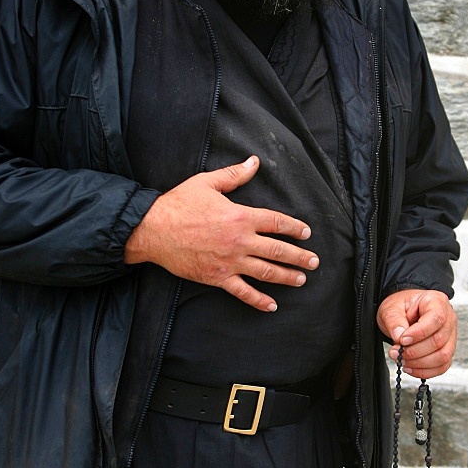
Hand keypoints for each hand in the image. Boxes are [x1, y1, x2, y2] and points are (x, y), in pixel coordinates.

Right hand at [125, 155, 318, 310]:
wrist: (153, 230)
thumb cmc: (179, 204)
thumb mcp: (208, 182)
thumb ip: (235, 174)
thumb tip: (254, 161)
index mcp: (241, 216)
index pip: (276, 222)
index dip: (294, 228)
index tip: (306, 233)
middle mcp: (240, 240)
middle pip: (278, 250)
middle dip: (299, 257)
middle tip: (314, 262)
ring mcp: (230, 262)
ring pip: (266, 272)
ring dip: (287, 277)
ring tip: (302, 280)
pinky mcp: (217, 277)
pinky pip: (242, 292)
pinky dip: (259, 300)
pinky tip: (272, 305)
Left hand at [376, 289, 456, 378]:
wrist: (404, 312)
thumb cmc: (401, 306)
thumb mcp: (391, 308)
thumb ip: (395, 321)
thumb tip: (400, 337)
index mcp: (437, 301)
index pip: (436, 319)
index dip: (418, 333)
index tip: (402, 340)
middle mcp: (448, 318)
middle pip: (439, 341)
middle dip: (415, 351)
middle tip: (396, 352)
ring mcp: (450, 336)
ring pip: (443, 356)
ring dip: (419, 363)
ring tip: (401, 360)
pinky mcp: (447, 350)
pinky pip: (442, 366)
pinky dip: (425, 371)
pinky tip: (410, 367)